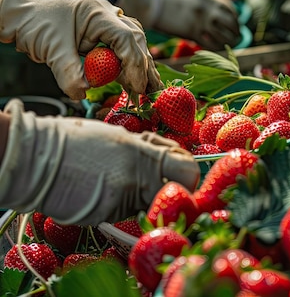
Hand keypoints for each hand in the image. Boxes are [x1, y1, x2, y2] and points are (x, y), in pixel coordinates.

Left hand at [0, 0, 161, 99]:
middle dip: (144, 67)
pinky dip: (129, 66)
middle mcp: (110, 16)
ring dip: (141, 67)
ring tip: (151, 90)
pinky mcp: (104, 35)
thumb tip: (82, 93)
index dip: (134, 65)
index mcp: (99, 14)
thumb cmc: (37, 21)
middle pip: (136, 41)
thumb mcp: (51, 48)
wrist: (25, 10)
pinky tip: (135, 82)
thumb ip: (68, 71)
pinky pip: (123, 49)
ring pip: (134, 44)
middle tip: (150, 93)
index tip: (136, 87)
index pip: (126, 38)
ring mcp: (109, 24)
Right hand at [0, 100, 199, 224]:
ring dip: (142, 196)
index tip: (182, 171)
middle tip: (154, 180)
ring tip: (118, 179)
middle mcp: (137, 178)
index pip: (188, 171)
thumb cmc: (77, 140)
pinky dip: (119, 205)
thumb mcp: (119, 136)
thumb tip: (172, 159)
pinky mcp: (105, 216)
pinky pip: (124, 213)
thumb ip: (148, 150)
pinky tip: (102, 189)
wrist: (38, 158)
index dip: (189, 174)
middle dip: (169, 190)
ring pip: (148, 205)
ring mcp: (121, 201)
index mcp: (142, 152)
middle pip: (174, 194)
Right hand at [153, 0, 239, 49]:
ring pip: (223, 37)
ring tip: (229, 46)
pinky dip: (215, 48)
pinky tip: (214, 48)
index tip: (234, 24)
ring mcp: (201, 22)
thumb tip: (208, 5)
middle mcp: (208, 10)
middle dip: (235, 33)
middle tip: (236, 38)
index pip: (230, 10)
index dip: (235, 18)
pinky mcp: (191, 33)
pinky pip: (210, 44)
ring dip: (228, 43)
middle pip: (231, 25)